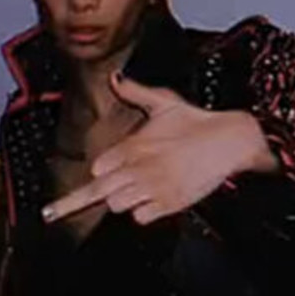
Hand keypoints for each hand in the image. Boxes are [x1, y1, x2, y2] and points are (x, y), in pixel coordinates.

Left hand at [42, 74, 276, 226]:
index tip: (105, 171)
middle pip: (99, 191)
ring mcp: (154, 187)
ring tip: (138, 190)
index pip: (98, 167)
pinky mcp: (170, 203)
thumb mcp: (164, 102)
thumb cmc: (197, 121)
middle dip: (88, 196)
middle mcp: (140, 167)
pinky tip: (153, 200)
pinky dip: (143, 212)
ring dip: (123, 200)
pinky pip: (140, 218)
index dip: (101, 170)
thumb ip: (135, 92)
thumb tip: (115, 78)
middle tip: (64, 208)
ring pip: (117, 205)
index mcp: (134, 144)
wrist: (230, 141)